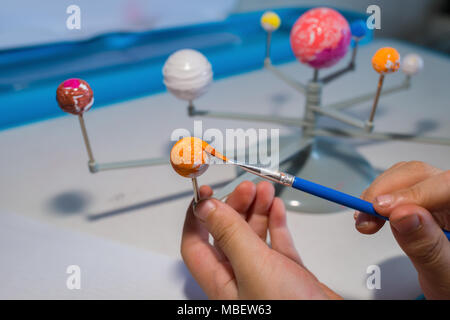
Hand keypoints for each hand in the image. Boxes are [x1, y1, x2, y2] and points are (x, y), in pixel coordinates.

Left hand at [181, 181, 340, 298]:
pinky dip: (276, 223)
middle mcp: (239, 278)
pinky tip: (276, 209)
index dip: (196, 217)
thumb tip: (205, 208)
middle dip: (235, 206)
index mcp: (221, 281)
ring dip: (257, 210)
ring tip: (265, 190)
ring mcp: (264, 275)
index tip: (205, 192)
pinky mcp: (287, 274)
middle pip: (227, 234)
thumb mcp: (254, 267)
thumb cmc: (291, 310)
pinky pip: (276, 243)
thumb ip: (230, 235)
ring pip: (252, 235)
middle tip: (247, 187)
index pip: (195, 244)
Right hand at [354, 161, 449, 298]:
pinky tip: (370, 214)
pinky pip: (396, 187)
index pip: (446, 186)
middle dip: (387, 192)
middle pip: (420, 175)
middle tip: (366, 215)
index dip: (412, 193)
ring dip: (378, 194)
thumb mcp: (443, 274)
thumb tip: (402, 216)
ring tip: (365, 219)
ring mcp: (437, 196)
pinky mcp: (421, 200)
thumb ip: (426, 245)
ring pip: (405, 176)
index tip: (381, 208)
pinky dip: (377, 198)